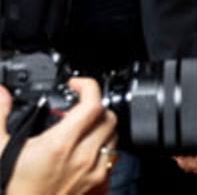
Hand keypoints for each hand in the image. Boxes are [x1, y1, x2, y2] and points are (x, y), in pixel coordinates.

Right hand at [0, 78, 117, 194]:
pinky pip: (111, 156)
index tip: (76, 85)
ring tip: (81, 126)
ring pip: (113, 135)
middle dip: (95, 106)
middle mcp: (82, 156)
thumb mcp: (0, 148)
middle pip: (107, 117)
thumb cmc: (12, 187)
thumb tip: (2, 93)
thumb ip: (1, 115)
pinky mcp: (96, 183)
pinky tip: (86, 147)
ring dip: (101, 125)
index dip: (87, 86)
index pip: (92, 104)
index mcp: (60, 144)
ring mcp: (92, 171)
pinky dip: (103, 146)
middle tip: (77, 107)